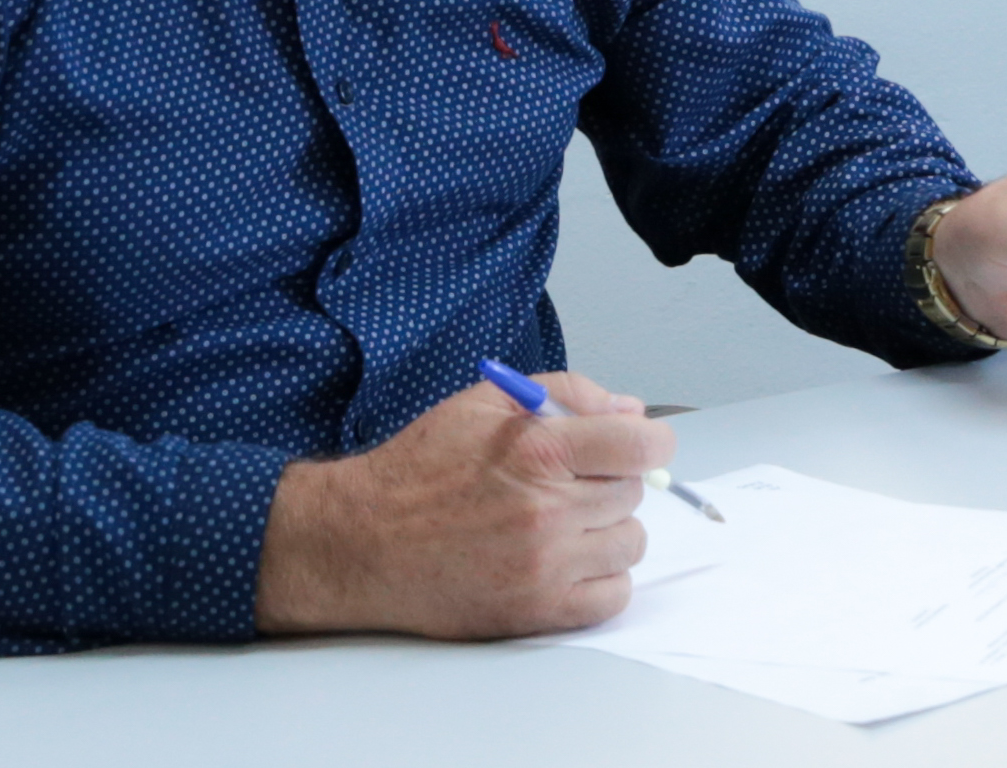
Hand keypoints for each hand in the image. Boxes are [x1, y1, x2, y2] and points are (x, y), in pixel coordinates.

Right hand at [254, 370, 669, 637]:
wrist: (358, 543)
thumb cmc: (418, 471)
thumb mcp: (486, 403)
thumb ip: (568, 394)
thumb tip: (630, 412)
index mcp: (539, 451)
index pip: (643, 445)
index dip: (647, 441)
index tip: (633, 446)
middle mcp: (547, 510)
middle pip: (634, 492)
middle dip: (608, 483)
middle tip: (565, 486)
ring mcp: (544, 566)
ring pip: (630, 543)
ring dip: (606, 532)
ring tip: (561, 526)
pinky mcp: (534, 612)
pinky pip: (613, 597)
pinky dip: (601, 581)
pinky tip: (567, 563)